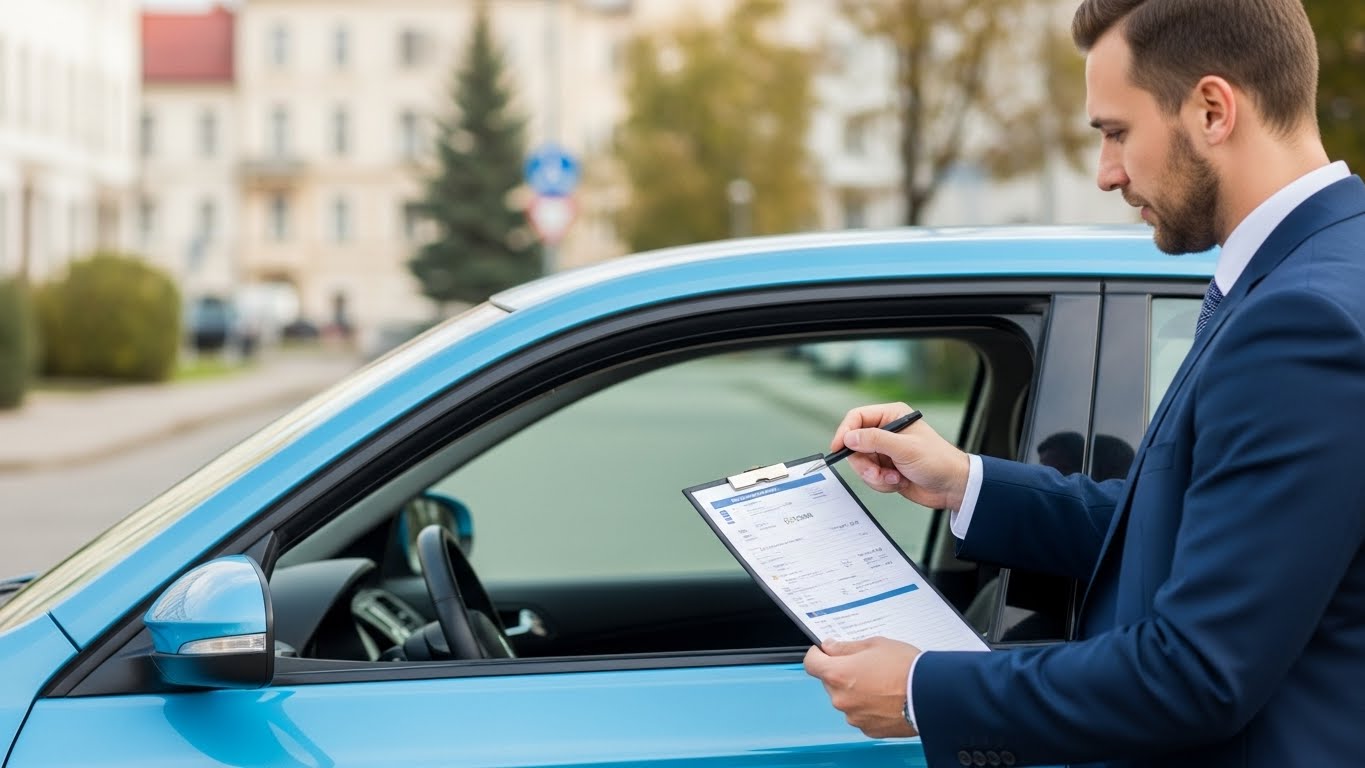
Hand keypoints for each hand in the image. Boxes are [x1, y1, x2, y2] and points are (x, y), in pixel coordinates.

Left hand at [803, 636, 921, 737]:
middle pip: (829, 682)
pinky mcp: (868, 729)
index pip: (811, 663)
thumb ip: (846, 647)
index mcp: (838, 674)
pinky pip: (860, 714)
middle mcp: (841, 699)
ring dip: (855, 691)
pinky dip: (868, 706)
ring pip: (845, 699)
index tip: (825, 651)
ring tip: (880, 682)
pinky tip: (885, 697)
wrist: (932, 694)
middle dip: (841, 672)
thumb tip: (831, 647)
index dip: (818, 654)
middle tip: (864, 665)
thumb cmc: (906, 668)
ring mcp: (854, 717)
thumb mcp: (875, 644)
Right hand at [831, 403, 970, 509]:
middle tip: (877, 472)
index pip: (857, 418)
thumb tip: (850, 437)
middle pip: (855, 445)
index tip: (838, 448)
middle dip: (865, 463)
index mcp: (892, 416)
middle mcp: (886, 432)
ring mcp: (885, 451)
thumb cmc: (937, 461)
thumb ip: (875, 440)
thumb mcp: (905, 448)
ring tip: (895, 478)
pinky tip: (899, 482)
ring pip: (861, 464)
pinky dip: (882, 483)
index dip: (845, 432)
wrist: (952, 487)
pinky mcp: (886, 468)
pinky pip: (870, 477)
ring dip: (875, 476)